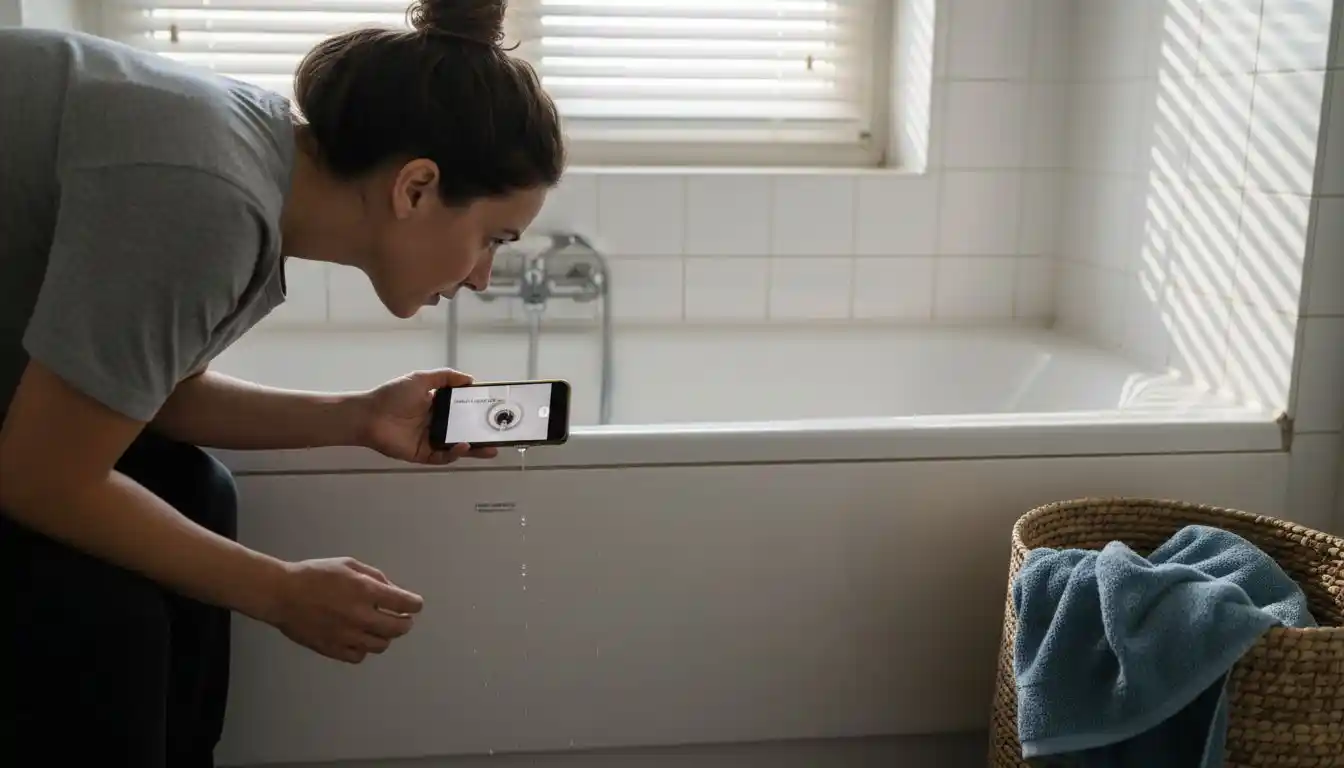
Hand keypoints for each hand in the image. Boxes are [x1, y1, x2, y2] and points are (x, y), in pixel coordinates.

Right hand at [269, 558, 422, 663]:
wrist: (282, 594)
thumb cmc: (315, 574)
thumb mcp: (348, 564)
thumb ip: (375, 577)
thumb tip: (392, 590)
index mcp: (366, 592)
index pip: (405, 604)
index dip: (414, 604)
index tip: (415, 604)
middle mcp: (361, 616)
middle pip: (398, 629)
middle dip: (405, 622)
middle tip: (403, 618)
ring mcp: (347, 635)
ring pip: (381, 645)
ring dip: (385, 636)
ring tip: (379, 628)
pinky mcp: (332, 649)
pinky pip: (359, 656)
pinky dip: (363, 648)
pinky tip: (359, 638)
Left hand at [355, 369, 498, 464]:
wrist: (369, 415)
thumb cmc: (392, 395)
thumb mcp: (420, 379)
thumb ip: (445, 377)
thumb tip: (470, 379)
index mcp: (436, 406)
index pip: (462, 410)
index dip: (477, 411)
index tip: (494, 410)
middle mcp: (436, 424)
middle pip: (463, 430)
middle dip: (481, 434)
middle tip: (499, 435)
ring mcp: (430, 440)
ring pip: (457, 446)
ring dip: (474, 448)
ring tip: (491, 448)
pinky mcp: (422, 454)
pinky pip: (442, 457)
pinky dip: (454, 453)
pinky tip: (463, 446)